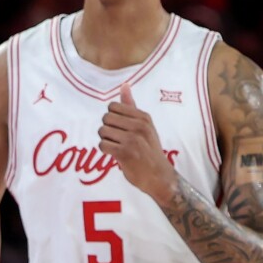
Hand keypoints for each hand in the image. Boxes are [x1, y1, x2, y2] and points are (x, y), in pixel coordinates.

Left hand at [99, 82, 177, 203]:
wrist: (160, 177)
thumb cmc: (150, 150)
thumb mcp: (145, 125)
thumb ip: (131, 106)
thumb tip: (124, 85)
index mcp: (144, 117)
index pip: (112, 107)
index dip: (112, 118)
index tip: (121, 128)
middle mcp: (139, 126)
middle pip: (105, 118)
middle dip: (107, 129)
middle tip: (118, 140)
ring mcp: (132, 139)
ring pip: (102, 131)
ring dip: (106, 140)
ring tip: (118, 147)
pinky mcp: (125, 153)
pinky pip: (102, 145)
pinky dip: (105, 151)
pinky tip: (116, 155)